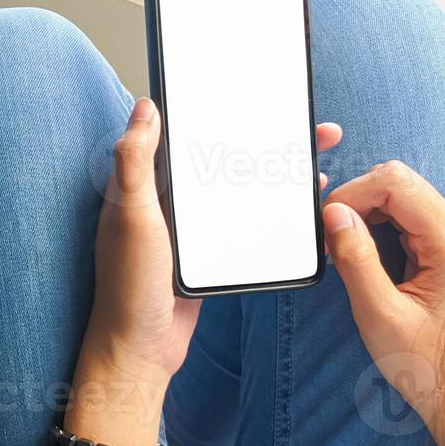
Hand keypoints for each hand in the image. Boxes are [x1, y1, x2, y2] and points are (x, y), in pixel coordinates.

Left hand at [82, 104, 344, 382]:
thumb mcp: (131, 217)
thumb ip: (135, 162)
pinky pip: (245, 223)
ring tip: (316, 159)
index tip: (253, 95)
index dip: (215, 113)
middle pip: (220, 159)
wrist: (142, 351)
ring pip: (237, 189)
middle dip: (262, 139)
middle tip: (308, 126)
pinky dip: (272, 210)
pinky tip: (302, 205)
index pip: (181, 136)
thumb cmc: (128, 287)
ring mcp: (189, 229)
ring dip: (274, 173)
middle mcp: (165, 203)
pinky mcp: (209, 254)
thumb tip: (145, 107)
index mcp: (142, 186)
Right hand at [323, 160, 444, 433]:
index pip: (397, 183)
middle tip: (335, 239)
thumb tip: (334, 215)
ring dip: (369, 214)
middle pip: (401, 183)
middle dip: (358, 203)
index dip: (353, 194)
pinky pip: (412, 214)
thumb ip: (355, 258)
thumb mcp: (379, 314)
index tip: (329, 222)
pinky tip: (370, 253)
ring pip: (404, 195)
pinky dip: (383, 225)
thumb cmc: (427, 363)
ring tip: (350, 250)